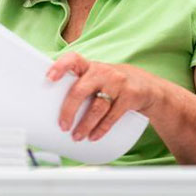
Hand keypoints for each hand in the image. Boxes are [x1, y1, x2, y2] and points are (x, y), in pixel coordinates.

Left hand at [47, 52, 162, 141]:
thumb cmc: (111, 83)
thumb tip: (49, 107)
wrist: (145, 85)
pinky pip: (112, 116)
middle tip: (63, 125)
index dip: (60, 66)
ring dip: (85, 125)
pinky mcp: (130, 96)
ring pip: (97, 108)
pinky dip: (101, 129)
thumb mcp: (96, 77)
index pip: (73, 60)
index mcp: (90, 67)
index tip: (50, 77)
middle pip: (80, 91)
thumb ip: (79, 85)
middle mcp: (103, 72)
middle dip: (69, 110)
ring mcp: (118, 84)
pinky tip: (94, 136)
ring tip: (77, 136)